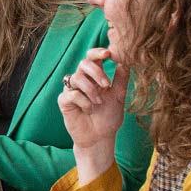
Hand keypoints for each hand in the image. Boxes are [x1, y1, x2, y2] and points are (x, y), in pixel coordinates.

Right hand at [58, 49, 129, 185]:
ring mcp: (72, 90)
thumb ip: (121, 79)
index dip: (98, 52)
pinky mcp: (64, 101)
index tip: (108, 53)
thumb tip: (126, 60)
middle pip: (83, 63)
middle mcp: (82, 80)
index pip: (92, 57)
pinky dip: (83, 101)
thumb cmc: (108, 117)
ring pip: (76, 77)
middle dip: (96, 72)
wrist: (100, 138)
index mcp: (94, 77)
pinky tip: (88, 110)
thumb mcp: (118, 97)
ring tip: (98, 103)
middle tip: (106, 85)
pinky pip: (71, 94)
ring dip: (90, 90)